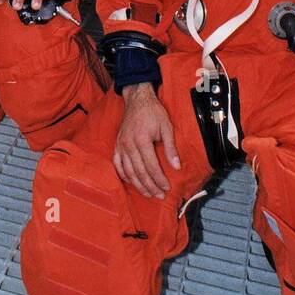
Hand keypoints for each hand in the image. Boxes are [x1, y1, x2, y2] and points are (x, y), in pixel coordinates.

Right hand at [114, 82, 180, 198]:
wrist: (137, 99)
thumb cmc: (153, 112)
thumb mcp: (166, 127)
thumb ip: (170, 148)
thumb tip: (177, 167)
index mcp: (142, 140)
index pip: (151, 167)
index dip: (159, 180)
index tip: (167, 188)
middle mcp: (129, 145)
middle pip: (140, 173)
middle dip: (150, 187)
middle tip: (159, 195)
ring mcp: (121, 145)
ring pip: (128, 172)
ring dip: (138, 185)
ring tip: (148, 193)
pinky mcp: (117, 145)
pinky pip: (118, 164)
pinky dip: (124, 175)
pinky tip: (131, 182)